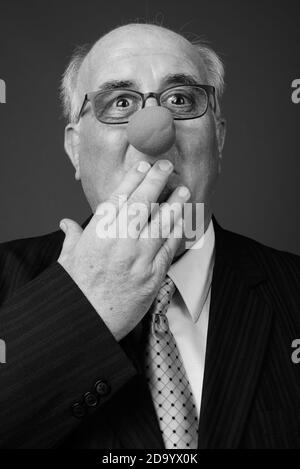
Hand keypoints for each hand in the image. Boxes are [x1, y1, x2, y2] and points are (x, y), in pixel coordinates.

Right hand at [57, 159, 189, 340]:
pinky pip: (169, 247)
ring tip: (183, 189)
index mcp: (97, 232)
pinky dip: (177, 231)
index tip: (143, 166)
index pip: (119, 197)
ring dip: (174, 203)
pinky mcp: (153, 274)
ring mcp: (139, 256)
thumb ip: (71, 238)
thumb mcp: (67, 260)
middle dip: (156, 180)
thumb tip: (67, 224)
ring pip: (162, 222)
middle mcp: (120, 239)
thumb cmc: (75, 290)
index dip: (133, 178)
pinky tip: (183, 221)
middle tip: (167, 166)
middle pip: (142, 202)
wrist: (85, 322)